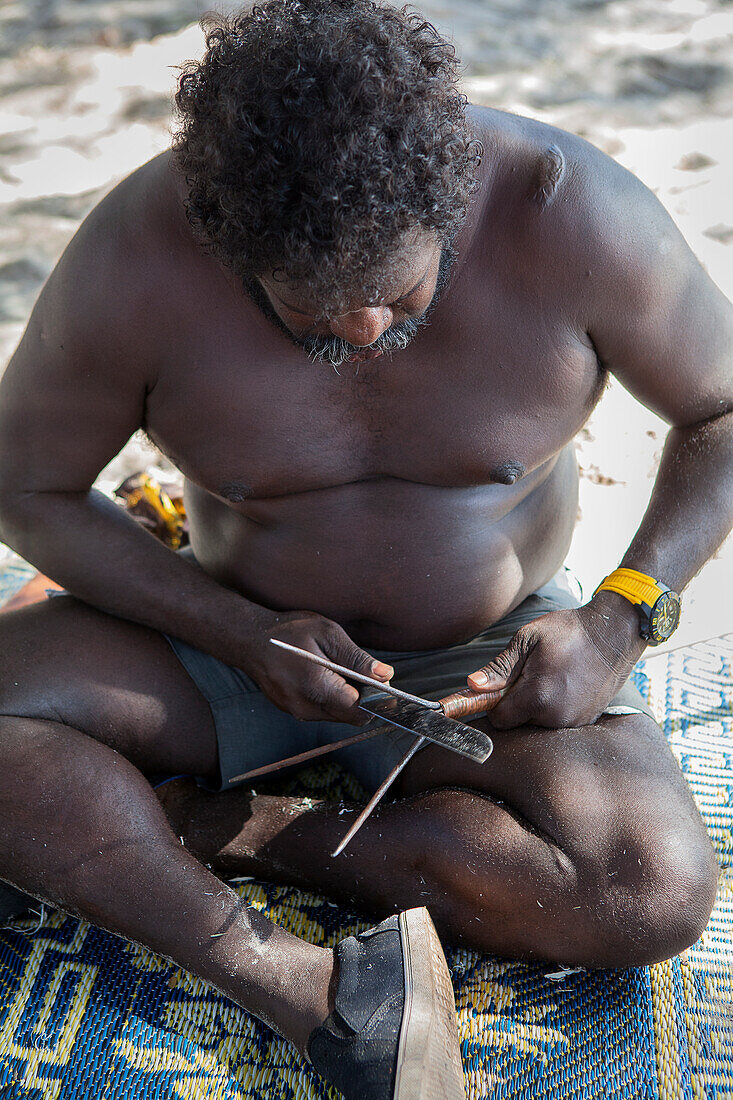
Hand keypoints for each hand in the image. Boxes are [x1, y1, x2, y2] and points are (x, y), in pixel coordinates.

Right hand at [242, 609, 393, 723]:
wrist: (252, 641)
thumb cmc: (290, 632)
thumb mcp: (328, 634)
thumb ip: (357, 658)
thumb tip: (386, 675)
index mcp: (316, 686)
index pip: (359, 709)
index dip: (375, 696)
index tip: (379, 680)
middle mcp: (306, 707)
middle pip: (351, 715)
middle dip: (363, 697)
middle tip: (357, 669)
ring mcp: (298, 712)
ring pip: (339, 715)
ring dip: (347, 698)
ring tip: (336, 670)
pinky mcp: (294, 712)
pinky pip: (325, 712)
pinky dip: (333, 698)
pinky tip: (324, 677)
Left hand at [466, 594, 646, 728]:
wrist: (614, 634)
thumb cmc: (569, 631)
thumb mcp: (528, 639)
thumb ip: (499, 667)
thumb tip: (473, 686)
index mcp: (537, 696)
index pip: (499, 719)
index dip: (493, 704)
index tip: (498, 688)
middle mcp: (556, 716)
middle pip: (518, 722)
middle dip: (516, 703)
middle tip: (529, 675)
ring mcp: (573, 721)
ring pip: (537, 723)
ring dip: (535, 706)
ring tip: (550, 677)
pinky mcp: (585, 721)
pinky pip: (556, 721)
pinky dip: (553, 707)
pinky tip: (564, 685)